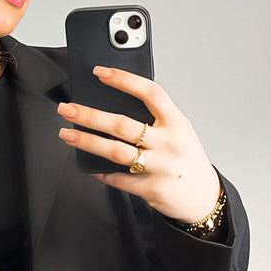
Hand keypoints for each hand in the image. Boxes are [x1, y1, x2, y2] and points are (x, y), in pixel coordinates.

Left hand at [57, 66, 220, 222]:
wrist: (203, 197)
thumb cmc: (187, 160)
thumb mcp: (181, 132)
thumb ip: (157, 119)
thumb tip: (115, 106)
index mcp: (177, 123)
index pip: (150, 93)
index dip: (124, 80)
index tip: (100, 73)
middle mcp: (169, 144)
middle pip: (122, 125)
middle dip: (89, 115)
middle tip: (67, 109)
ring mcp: (160, 167)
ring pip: (115, 151)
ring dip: (86, 141)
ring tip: (67, 134)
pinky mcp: (151, 188)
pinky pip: (118, 179)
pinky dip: (101, 172)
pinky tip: (90, 166)